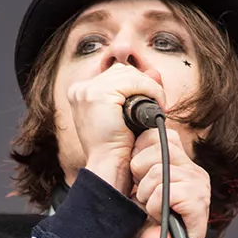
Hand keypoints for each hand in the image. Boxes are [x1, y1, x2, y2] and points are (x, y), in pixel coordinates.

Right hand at [66, 63, 166, 193]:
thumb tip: (154, 72)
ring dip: (150, 88)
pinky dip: (152, 91)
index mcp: (80, 93)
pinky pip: (136, 82)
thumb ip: (133, 92)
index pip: (114, 75)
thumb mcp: (122, 115)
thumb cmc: (116, 147)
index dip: (136, 84)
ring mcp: (87, 90)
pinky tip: (157, 106)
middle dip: (143, 85)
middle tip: (157, 104)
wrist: (109, 166)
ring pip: (130, 74)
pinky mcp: (99, 94)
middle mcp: (80, 89)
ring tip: (157, 107)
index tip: (150, 99)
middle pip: (122, 71)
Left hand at [129, 128, 210, 237]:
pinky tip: (158, 217)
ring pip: (159, 172)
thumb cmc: (141, 225)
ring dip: (146, 195)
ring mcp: (198, 184)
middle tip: (143, 197)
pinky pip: (167, 191)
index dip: (138, 155)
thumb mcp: (135, 183)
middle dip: (139, 175)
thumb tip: (132, 138)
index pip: (157, 134)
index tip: (136, 179)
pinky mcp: (198, 202)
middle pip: (156, 148)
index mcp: (179, 162)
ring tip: (151, 210)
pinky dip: (154, 207)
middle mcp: (192, 169)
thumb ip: (137, 158)